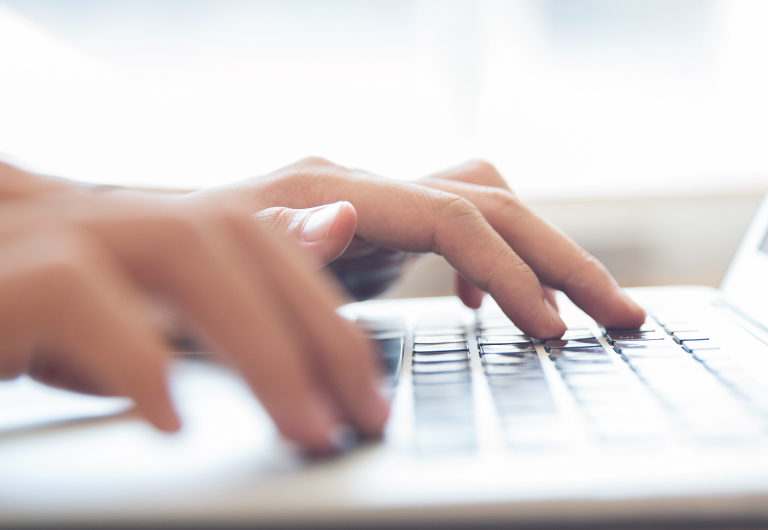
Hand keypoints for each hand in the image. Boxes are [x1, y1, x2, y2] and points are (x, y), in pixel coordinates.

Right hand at [0, 187, 388, 451]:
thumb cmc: (18, 329)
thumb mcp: (130, 319)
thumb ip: (221, 284)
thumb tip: (331, 231)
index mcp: (139, 224)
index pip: (263, 238)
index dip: (326, 313)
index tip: (369, 394)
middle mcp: (98, 213)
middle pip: (237, 239)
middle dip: (314, 332)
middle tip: (360, 419)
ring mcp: (41, 235)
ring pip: (182, 249)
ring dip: (259, 345)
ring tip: (303, 428)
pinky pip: (74, 295)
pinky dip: (134, 356)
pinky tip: (171, 420)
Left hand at [192, 158, 645, 337]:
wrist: (132, 256)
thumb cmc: (162, 282)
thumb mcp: (209, 283)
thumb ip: (281, 248)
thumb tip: (346, 215)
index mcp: (327, 191)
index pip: (454, 218)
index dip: (513, 274)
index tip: (553, 332)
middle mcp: (358, 182)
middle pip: (491, 201)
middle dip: (563, 259)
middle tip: (623, 315)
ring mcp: (369, 200)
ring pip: (486, 206)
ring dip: (543, 255)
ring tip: (586, 309)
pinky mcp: (373, 226)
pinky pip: (459, 227)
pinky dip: (494, 262)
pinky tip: (490, 308)